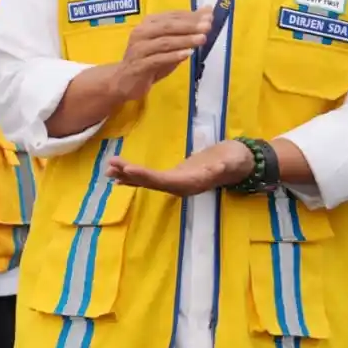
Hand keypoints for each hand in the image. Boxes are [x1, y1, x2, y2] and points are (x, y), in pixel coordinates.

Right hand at [107, 8, 212, 102]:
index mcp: (148, 24)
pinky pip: (157, 59)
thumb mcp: (169, 44)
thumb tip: (207, 13)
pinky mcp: (139, 65)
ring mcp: (139, 49)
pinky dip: (173, 56)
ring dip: (184, 40)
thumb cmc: (150, 60)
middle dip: (189, 25)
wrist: (125, 80)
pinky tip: (187, 54)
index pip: (171, 16)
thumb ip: (185, 30)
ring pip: (164, 42)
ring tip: (202, 39)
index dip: (190, 15)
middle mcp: (141, 33)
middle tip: (207, 26)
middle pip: (167, 26)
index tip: (209, 16)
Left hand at [107, 139, 252, 197]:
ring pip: (148, 182)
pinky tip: (118, 177)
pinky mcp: (173, 178)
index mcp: (191, 183)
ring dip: (128, 176)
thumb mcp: (232, 161)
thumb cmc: (235, 160)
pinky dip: (134, 177)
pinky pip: (150, 179)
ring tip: (108, 170)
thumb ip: (224, 165)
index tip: (128, 169)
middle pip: (151, 182)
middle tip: (111, 165)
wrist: (239, 163)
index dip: (145, 176)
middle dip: (131, 175)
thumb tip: (216, 166)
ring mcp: (176, 183)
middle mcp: (181, 187)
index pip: (164, 180)